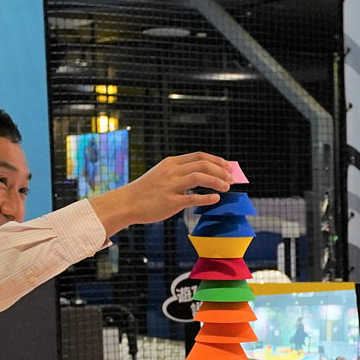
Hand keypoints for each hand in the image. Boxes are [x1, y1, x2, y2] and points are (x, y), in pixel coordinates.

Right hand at [88, 153, 231, 234]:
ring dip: (217, 181)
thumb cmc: (147, 191)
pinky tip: (216, 198)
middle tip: (232, 179)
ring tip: (227, 187)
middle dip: (221, 170)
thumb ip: (180, 173)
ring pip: (199, 177)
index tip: (228, 166)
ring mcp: (171, 186)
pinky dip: (207, 197)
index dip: (217, 160)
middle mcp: (172, 171)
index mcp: (171, 163)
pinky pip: (192, 198)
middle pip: (202, 165)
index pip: (199, 156)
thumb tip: (204, 175)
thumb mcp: (162, 174)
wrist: (127, 203)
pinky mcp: (170, 201)